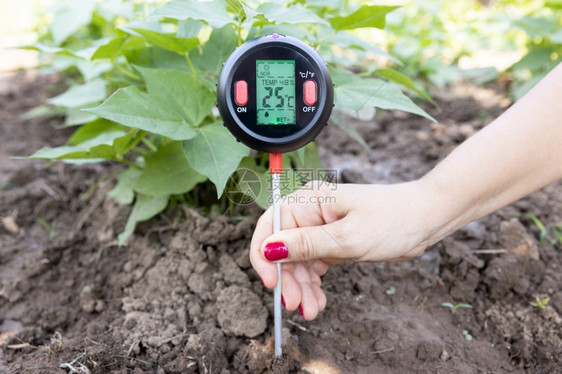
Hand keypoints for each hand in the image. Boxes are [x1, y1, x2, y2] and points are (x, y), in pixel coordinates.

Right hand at [250, 180, 438, 319]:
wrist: (425, 219)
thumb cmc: (392, 220)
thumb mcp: (348, 237)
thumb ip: (306, 244)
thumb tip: (269, 249)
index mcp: (309, 200)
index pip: (270, 225)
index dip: (264, 256)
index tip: (271, 284)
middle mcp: (310, 211)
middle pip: (283, 248)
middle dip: (288, 279)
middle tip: (296, 306)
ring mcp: (320, 227)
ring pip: (298, 261)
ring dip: (301, 287)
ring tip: (312, 310)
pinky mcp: (332, 240)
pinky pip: (313, 264)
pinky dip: (314, 283)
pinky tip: (318, 300)